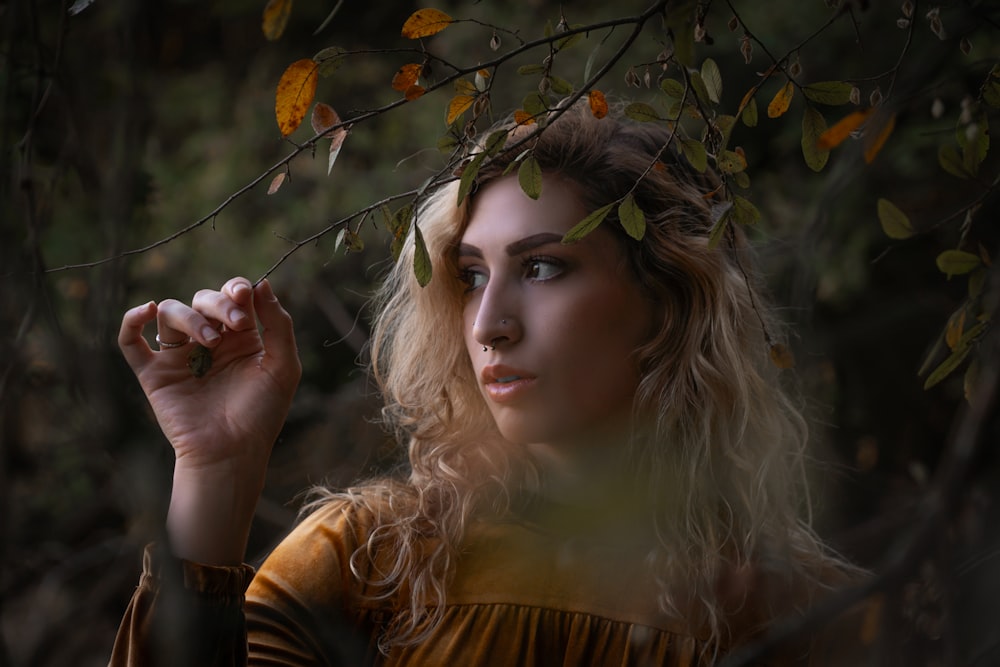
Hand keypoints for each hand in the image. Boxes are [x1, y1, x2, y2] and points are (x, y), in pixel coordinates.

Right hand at [118, 277, 301, 562]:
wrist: (232, 452)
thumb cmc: (262, 413)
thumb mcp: (282, 365)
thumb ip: (277, 324)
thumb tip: (263, 282)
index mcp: (241, 337)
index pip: (232, 296)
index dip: (236, 289)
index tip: (245, 297)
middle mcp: (209, 342)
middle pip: (202, 299)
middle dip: (219, 305)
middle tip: (236, 326)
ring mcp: (179, 356)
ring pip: (170, 312)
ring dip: (190, 317)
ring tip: (211, 341)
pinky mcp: (154, 374)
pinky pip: (130, 342)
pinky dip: (131, 322)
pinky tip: (145, 311)